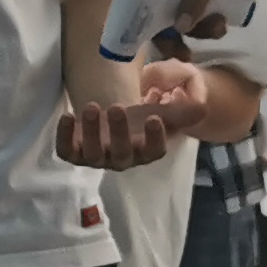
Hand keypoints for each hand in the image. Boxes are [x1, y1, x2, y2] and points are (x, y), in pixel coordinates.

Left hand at [56, 97, 174, 168]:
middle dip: (118, 132)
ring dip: (90, 132)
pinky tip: (67, 116)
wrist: (112, 120)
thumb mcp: (162, 112)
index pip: (153, 153)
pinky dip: (64, 137)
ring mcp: (96, 157)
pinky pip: (66, 152)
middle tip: (117, 107)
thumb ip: (181, 111)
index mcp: (144, 152)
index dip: (155, 138)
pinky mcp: (74, 152)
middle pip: (120, 154)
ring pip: (91, 154)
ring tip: (92, 107)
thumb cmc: (140, 120)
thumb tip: (202, 108)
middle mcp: (120, 159)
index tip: (156, 118)